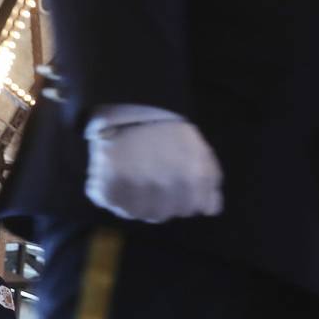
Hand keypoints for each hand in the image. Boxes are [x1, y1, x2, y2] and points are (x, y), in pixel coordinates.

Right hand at [84, 106, 223, 223]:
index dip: (181, 200)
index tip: (171, 187)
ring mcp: (137, 190)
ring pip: (135, 213)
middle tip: (147, 181)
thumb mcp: (201, 152)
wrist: (133, 103)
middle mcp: (167, 189)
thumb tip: (210, 210)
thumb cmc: (170, 129)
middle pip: (161, 215)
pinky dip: (107, 193)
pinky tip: (112, 178)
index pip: (191, 209)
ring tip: (129, 180)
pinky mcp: (109, 186)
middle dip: (156, 203)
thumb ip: (210, 182)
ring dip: (132, 202)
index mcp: (194, 181)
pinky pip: (108, 202)